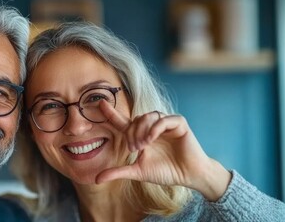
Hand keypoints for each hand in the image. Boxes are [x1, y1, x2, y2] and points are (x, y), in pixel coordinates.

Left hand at [94, 100, 230, 200]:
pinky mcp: (179, 123)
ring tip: (143, 145)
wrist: (189, 175)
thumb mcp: (137, 171)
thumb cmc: (166, 172)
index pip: (123, 122)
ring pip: (147, 117)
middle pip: (134, 120)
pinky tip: (151, 139)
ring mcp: (166, 123)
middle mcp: (152, 127)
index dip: (111, 113)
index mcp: (141, 135)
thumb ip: (118, 172)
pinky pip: (163, 119)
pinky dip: (155, 128)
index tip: (100, 103)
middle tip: (134, 149)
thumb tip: (95, 180)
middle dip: (131, 134)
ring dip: (141, 130)